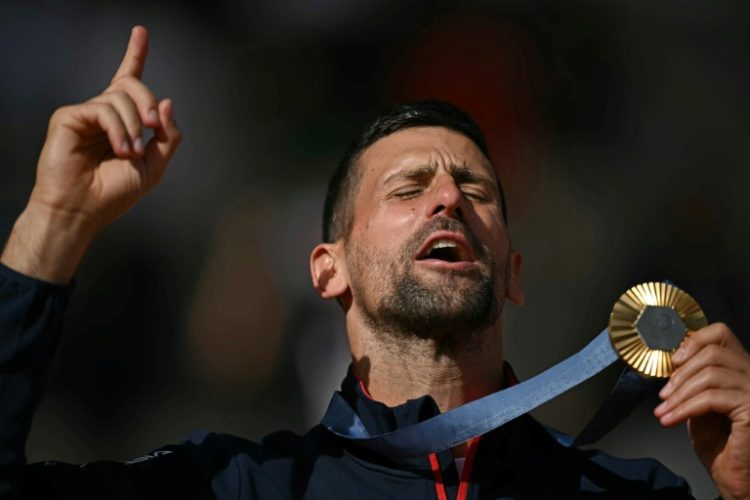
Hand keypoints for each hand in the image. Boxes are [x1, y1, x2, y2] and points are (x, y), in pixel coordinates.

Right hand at [1, 26, 180, 282]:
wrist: (84, 210)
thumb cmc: (114, 193)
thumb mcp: (154, 166)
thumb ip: (167, 136)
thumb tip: (167, 102)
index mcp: (123, 121)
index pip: (128, 80)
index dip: (135, 54)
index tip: (140, 32)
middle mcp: (103, 112)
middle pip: (132, 84)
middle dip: (148, 102)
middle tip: (152, 126)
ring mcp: (85, 113)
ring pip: (120, 98)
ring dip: (133, 126)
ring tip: (129, 153)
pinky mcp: (69, 117)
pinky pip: (103, 108)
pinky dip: (118, 129)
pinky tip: (119, 149)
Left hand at [655, 322, 749, 499]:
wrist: (734, 477)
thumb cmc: (718, 443)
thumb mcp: (699, 402)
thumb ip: (692, 380)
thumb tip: (673, 362)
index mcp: (741, 369)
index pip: (721, 334)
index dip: (693, 341)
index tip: (673, 362)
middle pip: (712, 353)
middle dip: (680, 374)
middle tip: (664, 395)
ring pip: (711, 375)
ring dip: (679, 394)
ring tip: (664, 410)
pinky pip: (712, 398)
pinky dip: (685, 408)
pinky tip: (671, 419)